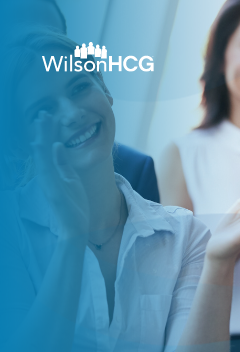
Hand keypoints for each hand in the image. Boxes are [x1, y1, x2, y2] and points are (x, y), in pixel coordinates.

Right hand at [31, 112, 89, 237]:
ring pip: (42, 156)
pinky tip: (43, 144)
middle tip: (44, 113)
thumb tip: (58, 145)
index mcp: (53, 172)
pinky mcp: (52, 191)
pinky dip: (44, 157)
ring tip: (41, 122)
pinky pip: (47, 171)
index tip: (50, 116)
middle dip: (43, 131)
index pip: (49, 148)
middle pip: (43, 149)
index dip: (49, 133)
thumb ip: (63, 163)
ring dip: (41, 138)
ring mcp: (49, 183)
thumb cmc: (73, 205)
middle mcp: (48, 176)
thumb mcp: (71, 179)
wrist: (75, 228)